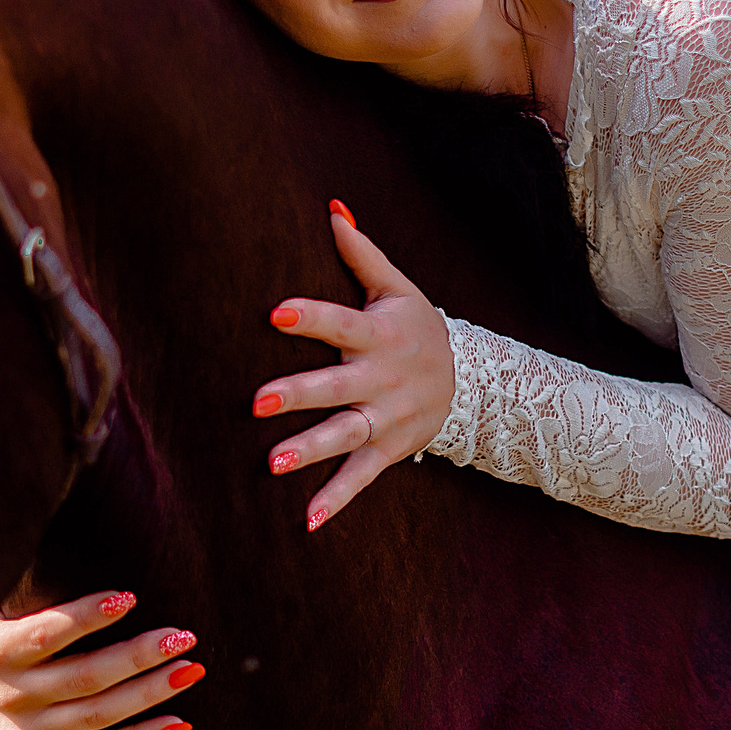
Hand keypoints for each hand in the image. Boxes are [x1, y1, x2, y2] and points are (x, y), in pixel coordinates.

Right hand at [0, 590, 202, 729]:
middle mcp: (13, 695)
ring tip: (191, 669)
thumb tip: (70, 535)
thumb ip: (27, 588)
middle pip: (85, 678)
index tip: (129, 597)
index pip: (47, 634)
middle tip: (183, 636)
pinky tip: (180, 723)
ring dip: (150, 694)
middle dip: (138, 656)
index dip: (87, 617)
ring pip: (99, 716)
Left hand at [253, 200, 451, 530]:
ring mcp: (386, 418)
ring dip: (310, 450)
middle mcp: (381, 379)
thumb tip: (331, 207)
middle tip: (256, 401)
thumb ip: (361, 253)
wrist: (474, 382)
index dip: (312, 318)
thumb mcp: (398, 288)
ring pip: (345, 435)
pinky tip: (306, 521)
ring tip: (271, 462)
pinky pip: (361, 476)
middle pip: (335, 388)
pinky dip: (336, 499)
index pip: (342, 323)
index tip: (275, 313)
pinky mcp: (388, 449)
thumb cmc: (419, 326)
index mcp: (380, 335)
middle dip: (298, 395)